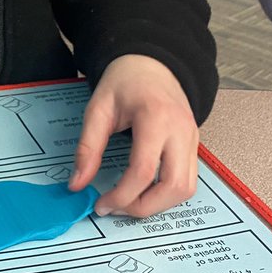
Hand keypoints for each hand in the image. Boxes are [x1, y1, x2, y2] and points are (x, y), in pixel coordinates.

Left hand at [68, 54, 198, 217]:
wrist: (152, 64)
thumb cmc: (125, 82)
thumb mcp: (98, 109)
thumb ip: (87, 148)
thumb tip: (77, 184)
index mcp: (156, 118)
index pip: (142, 171)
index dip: (120, 196)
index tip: (101, 204)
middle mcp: (181, 131)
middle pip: (174, 187)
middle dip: (143, 207)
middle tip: (116, 208)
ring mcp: (192, 139)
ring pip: (186, 189)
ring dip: (158, 205)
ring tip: (129, 202)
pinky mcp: (194, 146)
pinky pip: (188, 181)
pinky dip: (167, 194)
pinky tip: (144, 191)